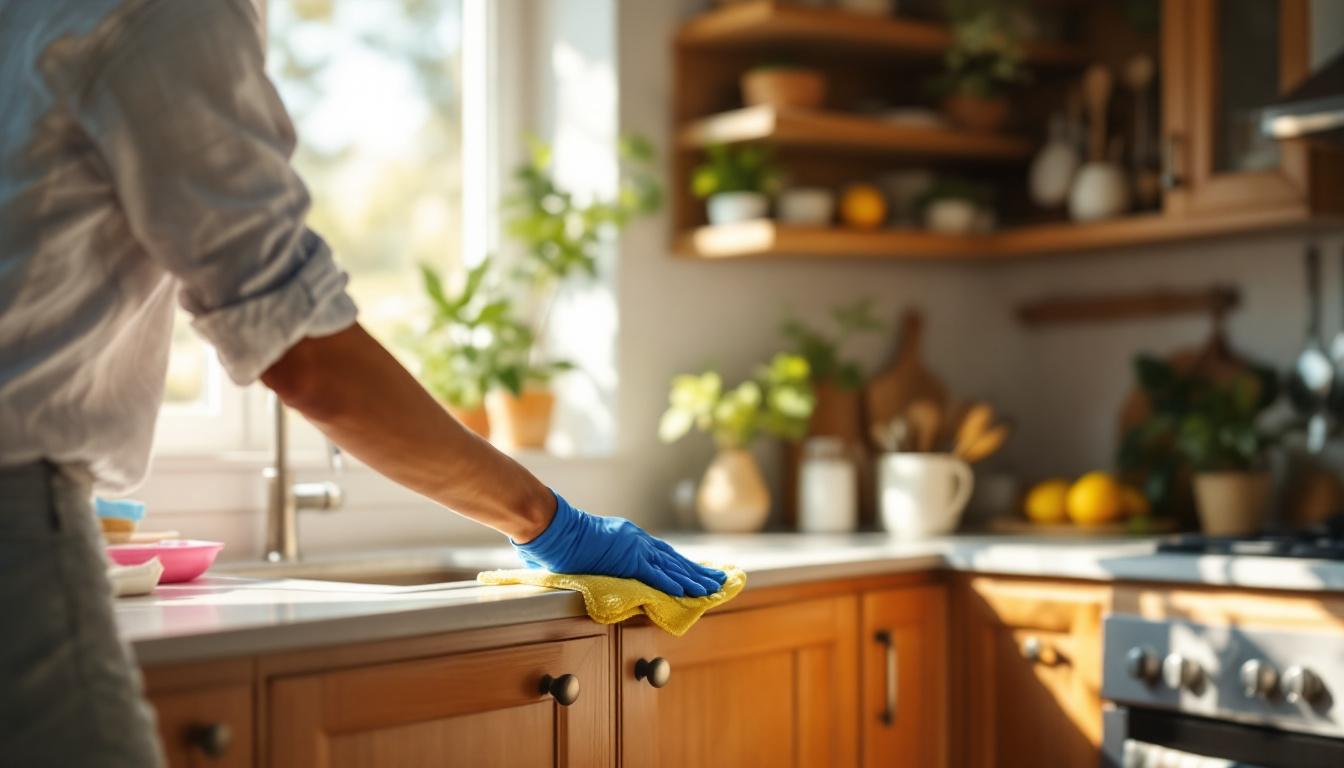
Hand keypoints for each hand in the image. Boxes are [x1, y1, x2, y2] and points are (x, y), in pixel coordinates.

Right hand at [513, 491, 725, 596]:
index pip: (662, 553)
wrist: (555, 528)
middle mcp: (637, 540)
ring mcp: (634, 549)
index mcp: (629, 537)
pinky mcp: (629, 560)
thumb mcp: (586, 547)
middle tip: (719, 580)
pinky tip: (689, 591)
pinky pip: (656, 575)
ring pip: (671, 567)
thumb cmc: (561, 537)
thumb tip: (595, 565)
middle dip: (698, 571)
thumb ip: (596, 556)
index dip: (682, 564)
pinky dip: (673, 583)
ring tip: (713, 589)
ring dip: (693, 580)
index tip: (698, 571)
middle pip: (674, 559)